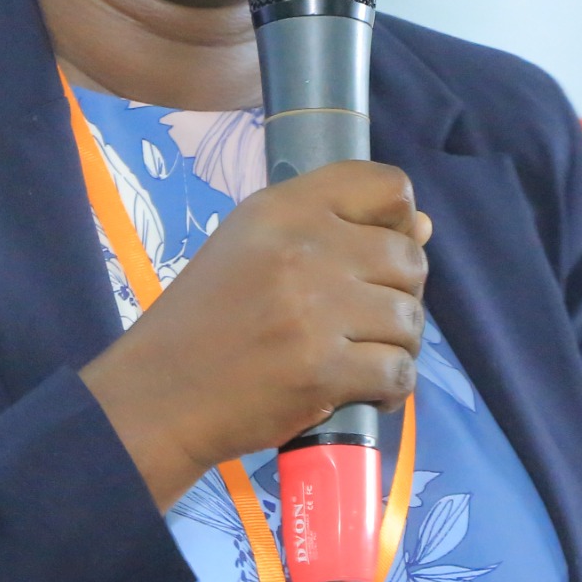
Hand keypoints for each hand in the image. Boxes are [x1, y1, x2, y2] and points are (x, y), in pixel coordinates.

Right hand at [81, 160, 430, 509]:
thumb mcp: (251, 248)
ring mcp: (315, 310)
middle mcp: (303, 248)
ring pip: (410, 321)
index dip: (398, 222)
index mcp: (281, 209)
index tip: (375, 257)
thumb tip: (422, 226)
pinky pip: (399, 373)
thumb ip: (332, 231)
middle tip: (364, 323)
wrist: (158, 394)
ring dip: (396, 347)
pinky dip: (389, 389)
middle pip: (409, 259)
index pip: (386, 186)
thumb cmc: (204, 319)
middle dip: (400, 296)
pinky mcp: (323, 369)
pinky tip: (361, 392)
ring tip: (360, 359)